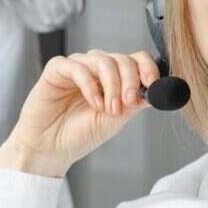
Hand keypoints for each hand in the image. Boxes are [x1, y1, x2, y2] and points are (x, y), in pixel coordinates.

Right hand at [0, 50, 159, 176]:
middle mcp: (96, 69)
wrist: (49, 149)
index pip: (136, 60)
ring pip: (103, 60)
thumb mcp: (114, 121)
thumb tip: (157, 91)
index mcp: (113, 78)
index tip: (153, 86)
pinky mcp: (57, 69)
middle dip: (130, 81)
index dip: (148, 69)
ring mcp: (77, 67)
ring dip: (112, 85)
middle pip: (122, 59)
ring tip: (109, 109)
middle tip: (127, 103)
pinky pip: (77, 67)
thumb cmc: (78, 134)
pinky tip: (94, 103)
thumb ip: (133, 104)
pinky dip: (90, 85)